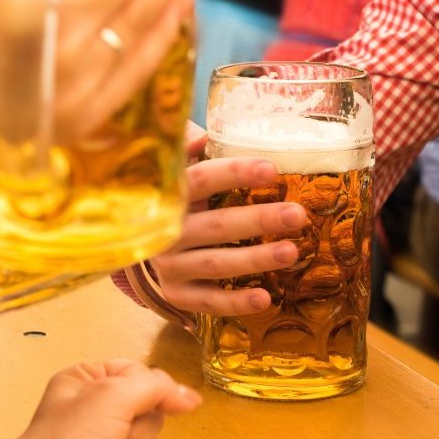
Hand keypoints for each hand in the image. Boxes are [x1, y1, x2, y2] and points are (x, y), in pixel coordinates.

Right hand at [149, 123, 311, 315]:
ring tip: (291, 252)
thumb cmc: (177, 199)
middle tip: (297, 215)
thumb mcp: (178, 169)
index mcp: (170, 194)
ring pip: (215, 264)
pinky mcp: (177, 294)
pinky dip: (236, 303)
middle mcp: (166, 232)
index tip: (272, 170)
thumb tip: (203, 135)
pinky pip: (208, 301)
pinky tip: (265, 298)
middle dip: (259, 220)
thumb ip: (188, 147)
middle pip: (217, 225)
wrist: (141, 244)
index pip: (202, 180)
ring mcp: (169, 266)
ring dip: (255, 259)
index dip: (236, 173)